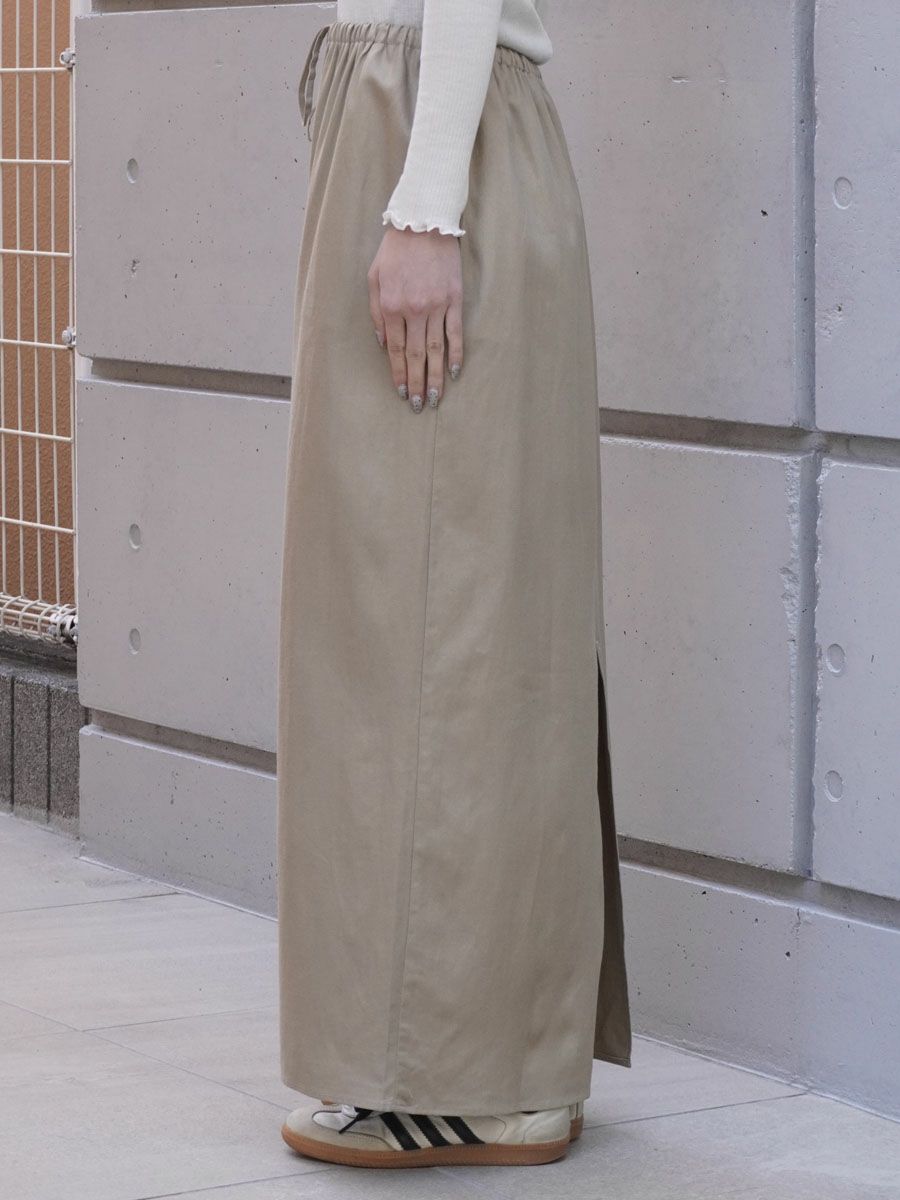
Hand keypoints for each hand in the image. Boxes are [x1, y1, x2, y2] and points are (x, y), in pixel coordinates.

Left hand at [367, 225, 463, 411]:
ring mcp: (436, 306)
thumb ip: (375, 312)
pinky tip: (454, 372)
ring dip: (436, 377)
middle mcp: (414, 311)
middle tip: (419, 406)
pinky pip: (455, 333)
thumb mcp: (373, 277)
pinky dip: (455, 354)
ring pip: (435, 350)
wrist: (424, 222)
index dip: (398, 374)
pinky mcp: (454, 299)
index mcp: (391, 307)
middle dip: (417, 384)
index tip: (402, 393)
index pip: (394, 350)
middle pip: (415, 356)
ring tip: (437, 398)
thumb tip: (381, 343)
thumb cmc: (395, 250)